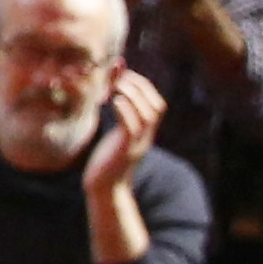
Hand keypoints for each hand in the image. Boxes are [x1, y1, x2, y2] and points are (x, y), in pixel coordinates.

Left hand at [81, 69, 167, 199]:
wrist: (105, 189)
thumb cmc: (107, 160)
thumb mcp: (115, 135)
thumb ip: (118, 117)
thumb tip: (115, 93)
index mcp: (146, 132)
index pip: (157, 103)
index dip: (144, 85)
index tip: (124, 74)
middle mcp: (146, 136)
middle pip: (157, 106)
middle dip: (140, 86)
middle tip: (120, 77)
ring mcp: (137, 144)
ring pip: (148, 114)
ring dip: (133, 95)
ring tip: (116, 86)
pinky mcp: (125, 151)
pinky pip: (131, 127)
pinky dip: (124, 110)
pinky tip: (113, 100)